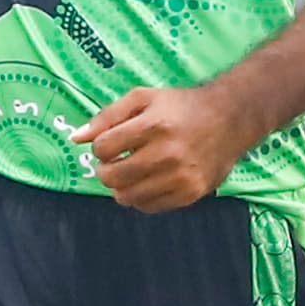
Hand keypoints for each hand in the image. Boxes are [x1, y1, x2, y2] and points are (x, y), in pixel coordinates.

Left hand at [71, 85, 256, 213]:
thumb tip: (76, 138)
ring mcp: (181, 177)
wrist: (228, 120)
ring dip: (120, 187)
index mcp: (153, 125)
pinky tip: (147, 182)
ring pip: (128, 197)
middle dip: (105, 171)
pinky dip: (140, 198)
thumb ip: (106, 116)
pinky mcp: (190, 194)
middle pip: (113, 177)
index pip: (104, 148)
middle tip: (113, 164)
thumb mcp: (142, 98)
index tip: (109, 144)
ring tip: (129, 173)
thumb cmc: (180, 106)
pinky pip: (149, 207)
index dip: (100, 147)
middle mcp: (167, 154)